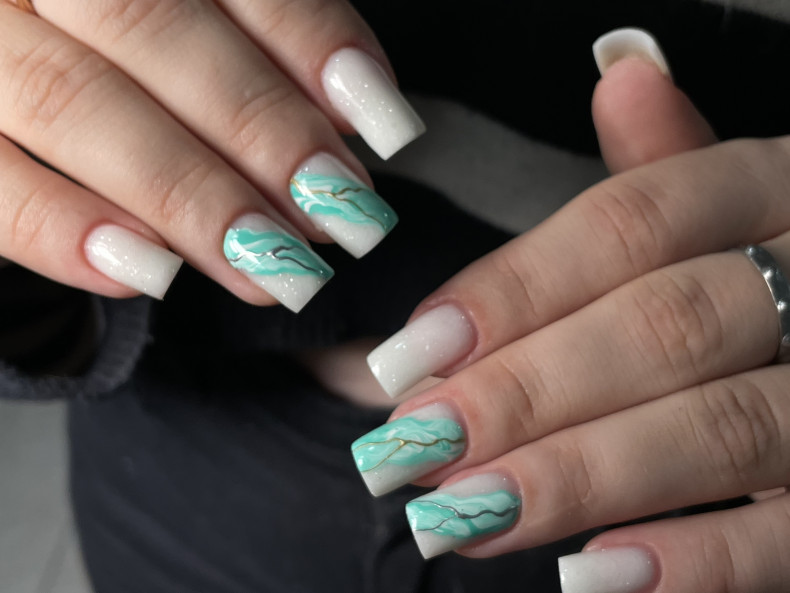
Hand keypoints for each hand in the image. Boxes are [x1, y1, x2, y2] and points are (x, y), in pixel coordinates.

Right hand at [0, 0, 422, 311]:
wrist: (10, 64)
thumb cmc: (124, 60)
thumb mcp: (186, 28)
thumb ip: (254, 49)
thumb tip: (351, 121)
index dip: (308, 38)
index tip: (382, 122)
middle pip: (146, 26)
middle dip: (260, 127)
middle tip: (343, 214)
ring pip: (69, 100)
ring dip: (188, 195)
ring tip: (276, 268)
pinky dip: (64, 230)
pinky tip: (151, 276)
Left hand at [353, 29, 789, 591]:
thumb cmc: (766, 269)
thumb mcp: (728, 207)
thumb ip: (663, 174)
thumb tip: (622, 74)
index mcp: (771, 191)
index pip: (631, 222)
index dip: (513, 287)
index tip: (410, 350)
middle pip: (662, 325)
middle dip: (524, 392)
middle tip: (411, 447)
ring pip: (720, 426)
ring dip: (576, 476)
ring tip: (459, 515)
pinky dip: (695, 559)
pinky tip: (588, 576)